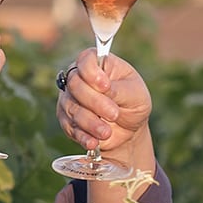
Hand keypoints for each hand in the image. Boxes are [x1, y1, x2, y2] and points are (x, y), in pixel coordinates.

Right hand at [56, 49, 152, 163]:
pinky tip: (93, 142)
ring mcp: (70, 99)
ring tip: (107, 132)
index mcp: (99, 64)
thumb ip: (120, 90)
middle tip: (114, 114)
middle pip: (75, 84)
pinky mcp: (67, 120)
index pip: (86, 60)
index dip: (91, 72)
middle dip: (95, 102)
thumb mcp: (136, 94)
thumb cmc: (133, 103)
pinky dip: (82, 136)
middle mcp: (80, 78)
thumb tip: (105, 89)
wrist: (129, 129)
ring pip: (72, 108)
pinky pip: (70, 127)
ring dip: (90, 122)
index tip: (105, 86)